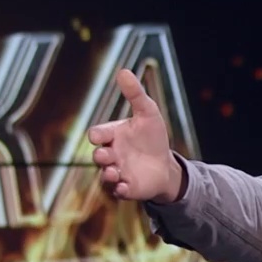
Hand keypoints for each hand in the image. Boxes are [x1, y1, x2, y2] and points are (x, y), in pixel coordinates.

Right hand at [86, 70, 181, 201]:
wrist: (165, 164)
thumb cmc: (152, 137)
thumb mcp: (148, 113)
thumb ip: (135, 94)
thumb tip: (123, 71)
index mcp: (112, 135)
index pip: (97, 134)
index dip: (97, 135)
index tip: (100, 136)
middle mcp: (111, 154)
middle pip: (98, 155)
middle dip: (100, 155)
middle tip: (108, 155)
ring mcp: (118, 171)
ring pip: (105, 175)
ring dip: (108, 174)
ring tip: (115, 172)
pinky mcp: (127, 187)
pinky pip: (118, 191)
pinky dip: (120, 189)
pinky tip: (126, 186)